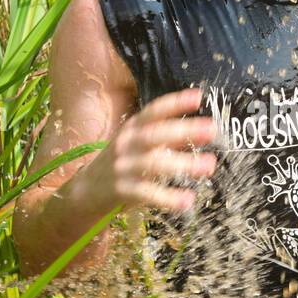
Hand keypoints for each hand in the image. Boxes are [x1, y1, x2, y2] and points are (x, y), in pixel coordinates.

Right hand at [90, 86, 217, 214]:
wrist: (85, 191)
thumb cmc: (122, 163)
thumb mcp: (140, 144)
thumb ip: (170, 138)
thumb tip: (204, 130)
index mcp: (132, 128)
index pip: (154, 111)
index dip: (175, 103)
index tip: (198, 97)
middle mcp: (126, 144)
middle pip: (155, 134)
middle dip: (184, 130)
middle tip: (211, 129)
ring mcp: (123, 167)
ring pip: (153, 164)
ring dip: (183, 164)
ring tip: (210, 166)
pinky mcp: (122, 191)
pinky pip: (147, 194)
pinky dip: (168, 198)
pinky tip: (188, 200)